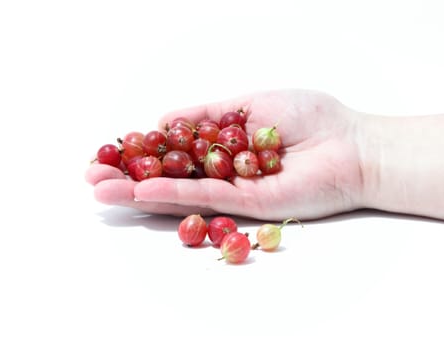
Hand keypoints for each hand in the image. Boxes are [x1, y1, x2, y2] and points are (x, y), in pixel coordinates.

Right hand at [85, 89, 364, 219]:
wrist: (351, 144)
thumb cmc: (311, 117)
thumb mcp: (249, 102)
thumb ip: (208, 113)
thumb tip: (166, 119)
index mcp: (224, 143)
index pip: (175, 149)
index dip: (141, 151)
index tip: (109, 151)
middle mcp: (225, 169)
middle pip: (170, 174)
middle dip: (130, 177)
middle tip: (92, 177)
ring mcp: (235, 189)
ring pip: (180, 191)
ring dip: (139, 192)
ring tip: (101, 190)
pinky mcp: (248, 204)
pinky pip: (205, 197)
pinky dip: (173, 195)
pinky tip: (141, 193)